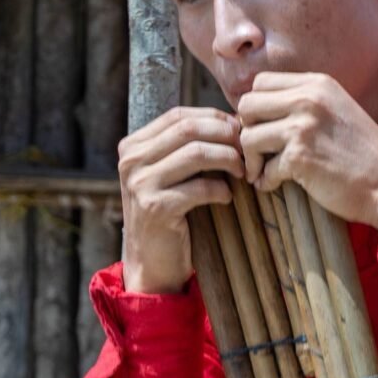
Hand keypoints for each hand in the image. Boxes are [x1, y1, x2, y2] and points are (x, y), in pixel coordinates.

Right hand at [117, 107, 242, 293]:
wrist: (152, 262)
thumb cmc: (171, 212)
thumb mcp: (170, 173)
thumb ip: (188, 146)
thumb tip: (233, 121)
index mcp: (133, 146)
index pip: (179, 115)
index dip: (213, 118)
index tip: (238, 130)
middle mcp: (131, 160)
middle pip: (188, 129)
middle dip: (224, 136)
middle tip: (246, 150)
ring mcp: (140, 184)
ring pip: (196, 153)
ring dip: (228, 160)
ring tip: (241, 172)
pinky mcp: (155, 208)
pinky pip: (199, 187)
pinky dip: (220, 190)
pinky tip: (227, 197)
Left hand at [237, 72, 377, 230]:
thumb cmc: (362, 152)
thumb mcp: (335, 109)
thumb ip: (302, 103)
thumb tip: (255, 110)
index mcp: (316, 83)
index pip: (260, 82)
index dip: (255, 107)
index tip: (263, 128)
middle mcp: (308, 98)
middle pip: (247, 104)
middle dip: (247, 130)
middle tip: (258, 151)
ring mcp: (303, 126)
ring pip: (248, 136)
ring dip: (252, 159)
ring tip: (263, 171)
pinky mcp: (300, 157)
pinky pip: (264, 168)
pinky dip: (265, 181)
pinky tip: (275, 185)